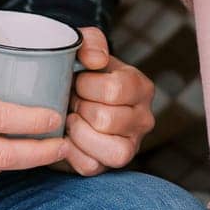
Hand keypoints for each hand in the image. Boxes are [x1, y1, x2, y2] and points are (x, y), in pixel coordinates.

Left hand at [62, 27, 155, 175]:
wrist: (65, 97)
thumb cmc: (79, 72)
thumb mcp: (84, 48)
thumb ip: (90, 42)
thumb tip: (95, 61)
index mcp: (141, 87)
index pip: (114, 90)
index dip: (86, 86)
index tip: (76, 80)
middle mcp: (144, 119)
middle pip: (106, 120)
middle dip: (79, 108)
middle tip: (71, 101)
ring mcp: (131, 145)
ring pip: (107, 149)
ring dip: (78, 132)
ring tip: (71, 119)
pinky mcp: (111, 166)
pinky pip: (91, 166)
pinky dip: (73, 152)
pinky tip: (67, 137)